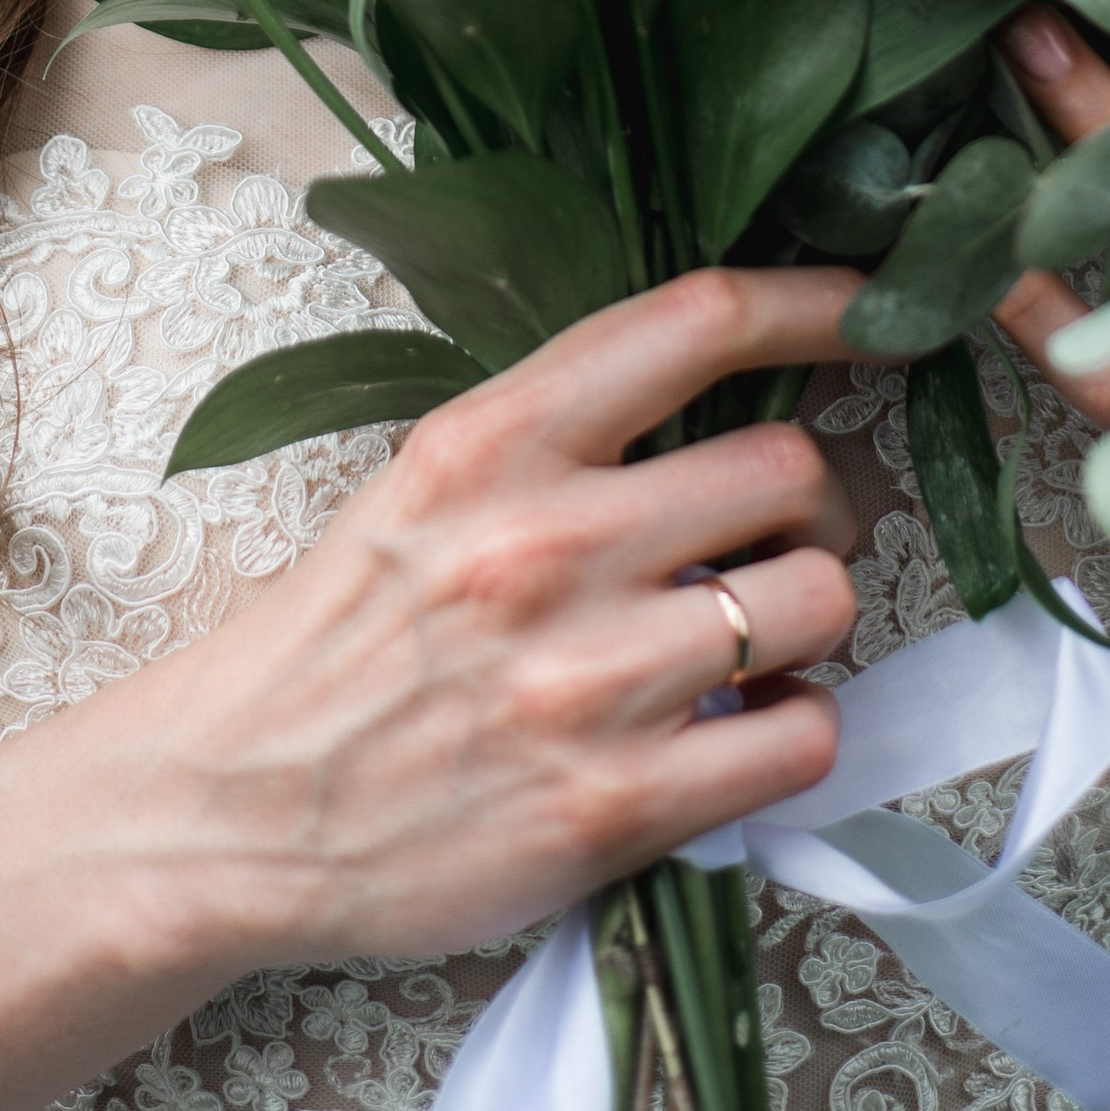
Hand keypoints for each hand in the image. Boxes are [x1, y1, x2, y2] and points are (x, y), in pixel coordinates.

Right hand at [113, 267, 860, 973]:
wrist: (230, 809)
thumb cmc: (339, 640)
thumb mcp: (427, 483)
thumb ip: (563, 432)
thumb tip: (730, 395)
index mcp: (490, 440)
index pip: (694, 322)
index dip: (816, 301)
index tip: (878, 307)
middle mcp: (543, 542)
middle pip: (789, 468)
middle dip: (811, 505)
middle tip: (772, 540)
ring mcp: (584, 679)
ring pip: (819, 601)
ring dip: (808, 620)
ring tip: (750, 642)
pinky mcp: (613, 807)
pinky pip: (802, 739)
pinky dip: (795, 731)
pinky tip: (738, 731)